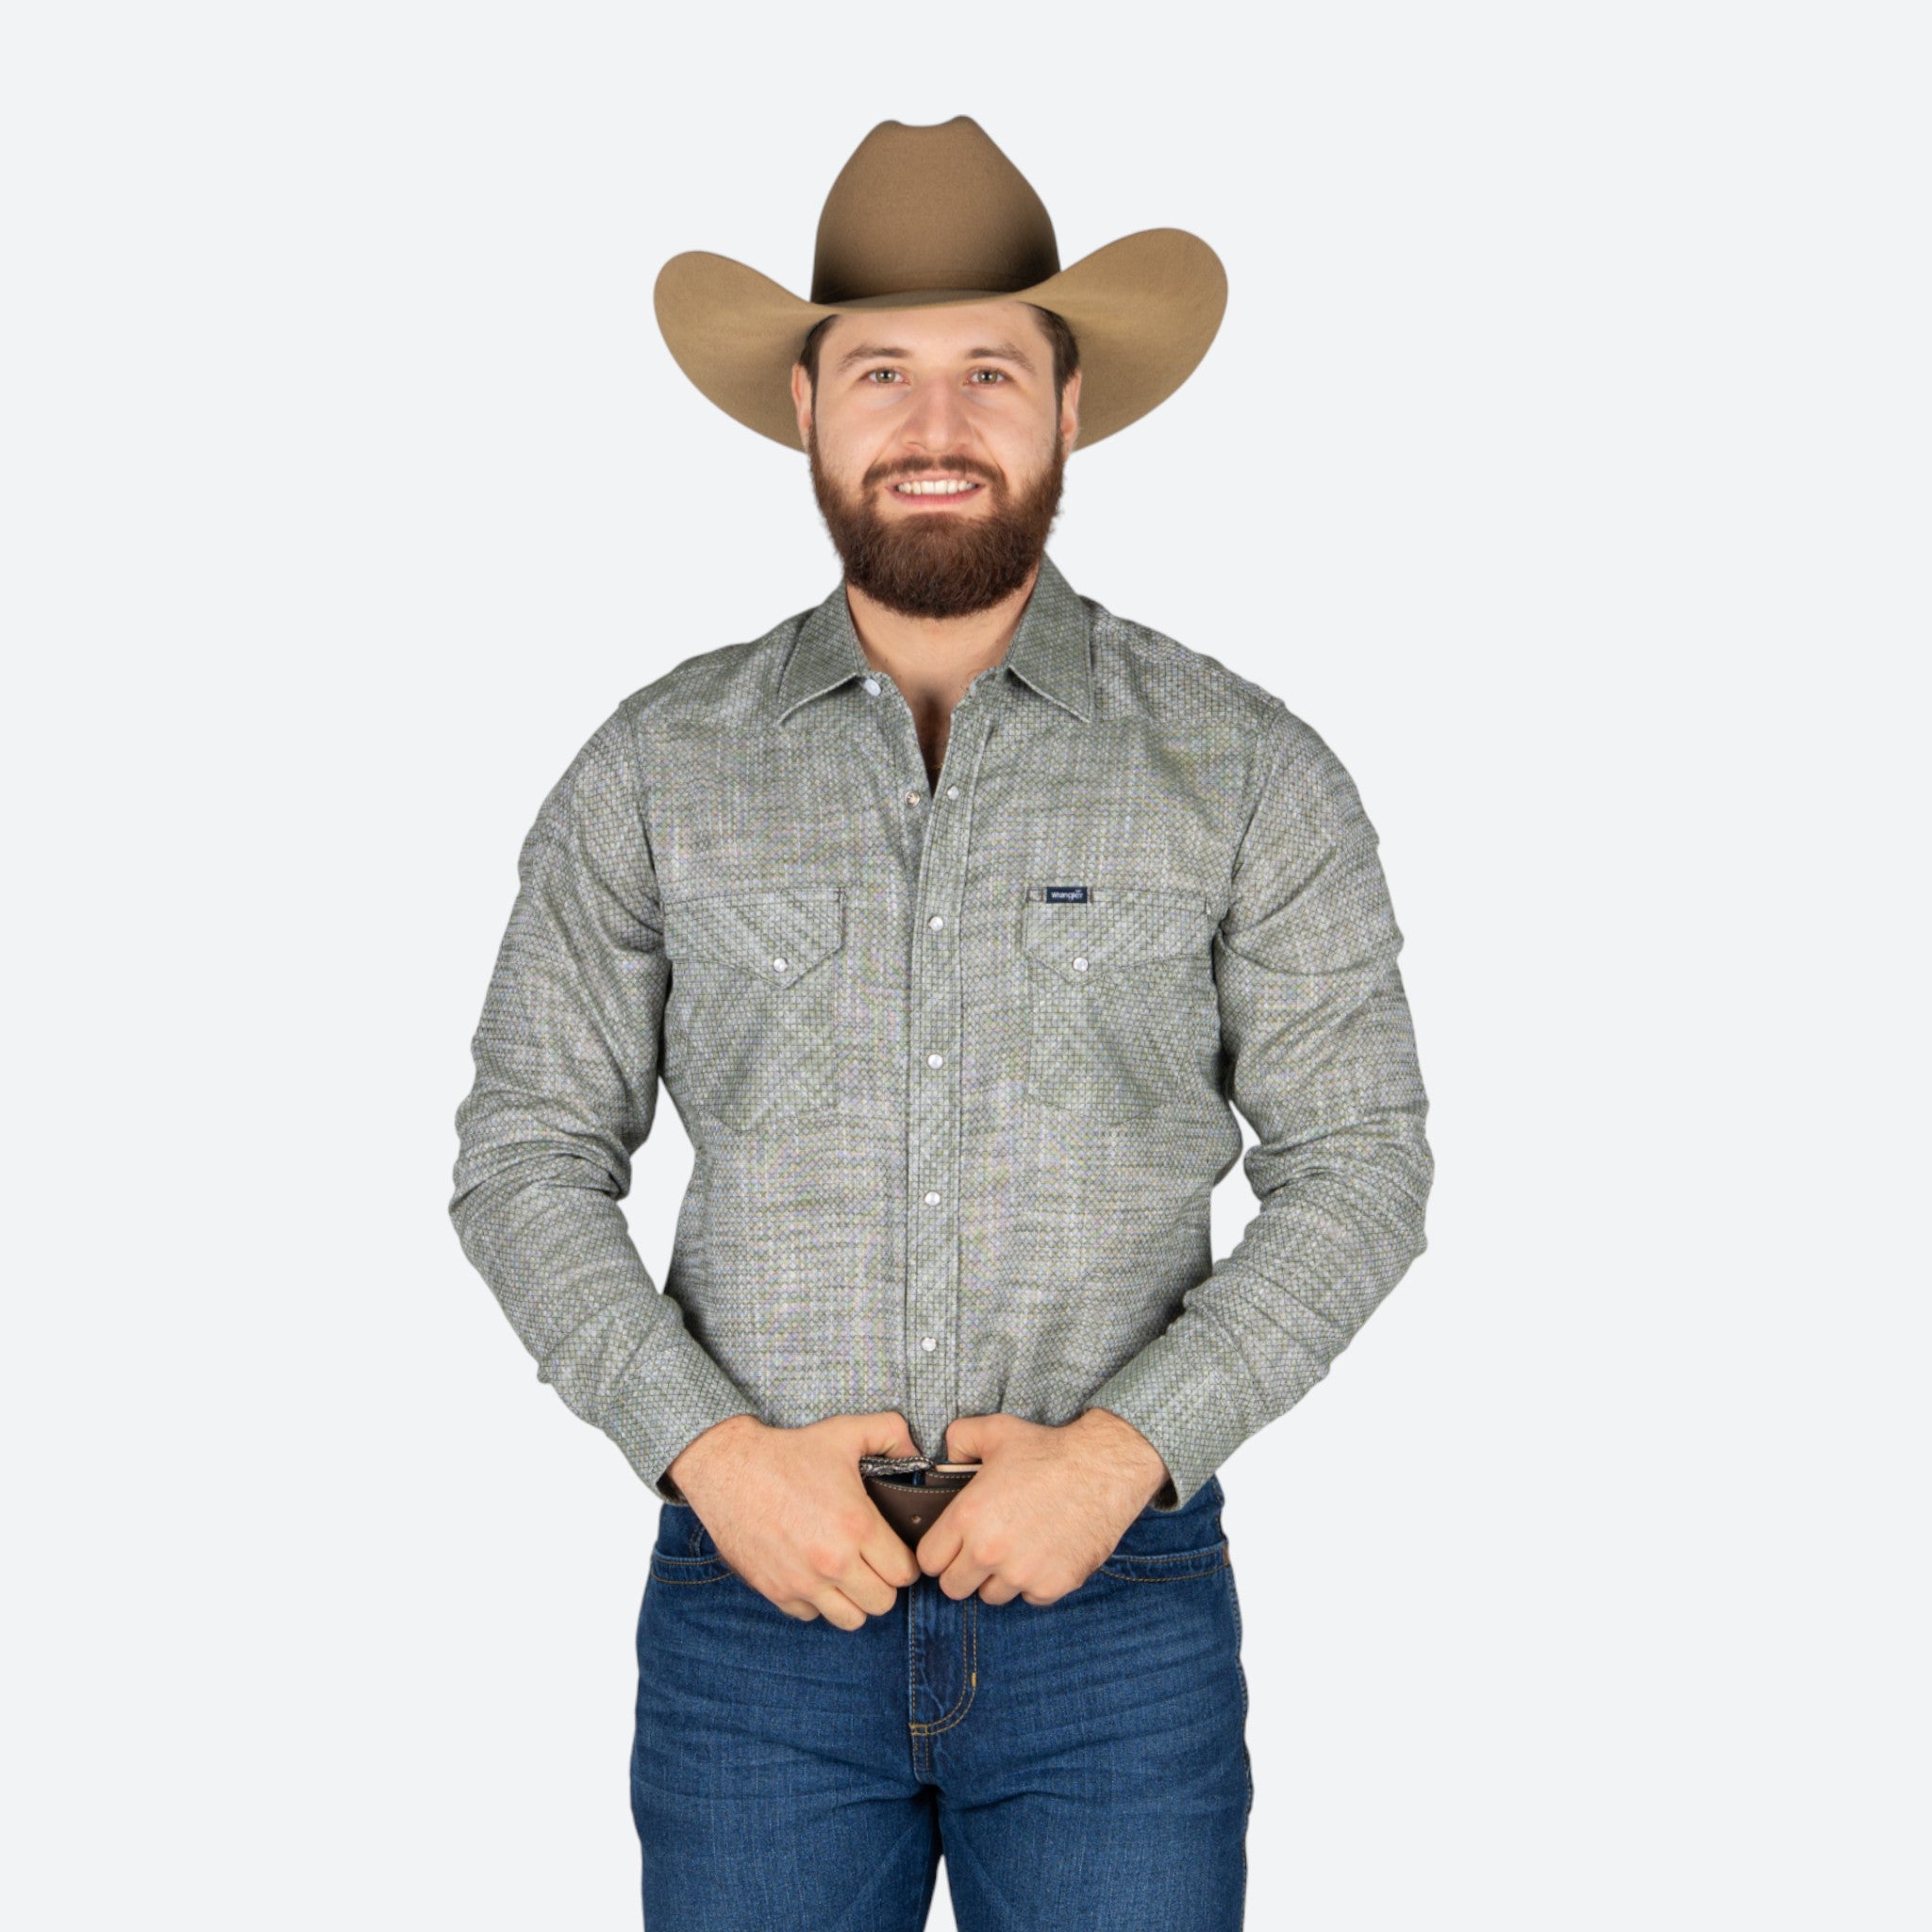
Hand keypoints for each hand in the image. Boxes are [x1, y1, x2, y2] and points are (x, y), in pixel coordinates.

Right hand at [665, 1411, 925, 1628]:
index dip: (905, 1562)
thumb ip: (892, 1433)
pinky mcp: (776, 1592)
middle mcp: (833, 1562)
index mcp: (857, 1527)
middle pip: (883, 1603)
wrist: (729, 1469)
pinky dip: (817, 1601)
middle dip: (883, 1583)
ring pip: (851, 1619)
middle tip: (872, 1562)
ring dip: (853, 1600)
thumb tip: (916, 1453)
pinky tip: (814, 1574)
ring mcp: (803, 1582)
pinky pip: (812, 1615)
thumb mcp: (846, 1431)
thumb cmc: (789, 1452)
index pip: (905, 1573)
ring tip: (847, 1574)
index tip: (894, 1550)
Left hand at [914, 1410, 1173, 1606]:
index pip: (928, 1561)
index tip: (952, 1543)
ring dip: (998, 1579)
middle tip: (982, 1549)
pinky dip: (1033, 1583)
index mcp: (967, 1517)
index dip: (939, 1550)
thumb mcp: (995, 1430)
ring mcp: (1022, 1574)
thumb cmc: (1049, 1449)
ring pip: (992, 1596)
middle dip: (963, 1571)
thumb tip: (945, 1459)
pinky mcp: (1052, 1586)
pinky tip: (1044, 1553)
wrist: (1104, 1468)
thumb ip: (958, 1440)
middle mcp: (989, 1552)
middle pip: (953, 1588)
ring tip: (1016, 1548)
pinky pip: (1029, 1598)